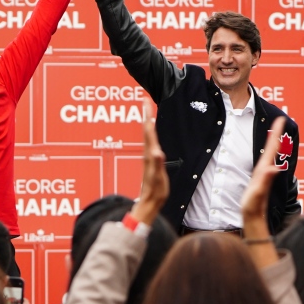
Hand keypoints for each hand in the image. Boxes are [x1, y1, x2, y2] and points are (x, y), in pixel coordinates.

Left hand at [132, 98, 166, 224]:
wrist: (150, 202)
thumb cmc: (155, 191)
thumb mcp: (158, 178)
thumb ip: (157, 165)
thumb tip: (157, 152)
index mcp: (150, 154)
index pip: (148, 131)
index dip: (148, 116)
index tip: (145, 102)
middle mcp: (147, 154)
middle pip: (146, 130)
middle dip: (146, 114)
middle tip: (144, 100)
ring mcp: (148, 157)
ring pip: (147, 135)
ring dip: (147, 122)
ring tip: (148, 112)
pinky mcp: (150, 161)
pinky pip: (150, 142)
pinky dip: (151, 134)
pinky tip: (151, 133)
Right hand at [241, 117, 285, 222]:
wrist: (253, 218)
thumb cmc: (253, 206)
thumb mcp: (257, 192)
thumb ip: (265, 180)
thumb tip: (274, 168)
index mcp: (265, 169)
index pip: (272, 147)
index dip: (276, 133)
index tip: (281, 119)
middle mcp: (266, 169)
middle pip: (273, 147)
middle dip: (276, 133)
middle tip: (280, 119)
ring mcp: (264, 174)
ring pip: (271, 153)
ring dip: (274, 141)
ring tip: (275, 130)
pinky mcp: (260, 178)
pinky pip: (266, 159)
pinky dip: (268, 151)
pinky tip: (268, 151)